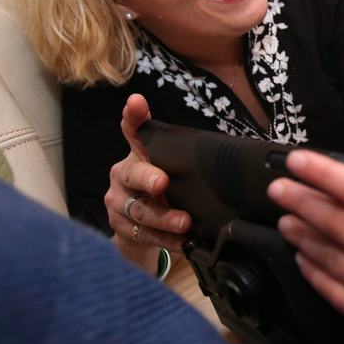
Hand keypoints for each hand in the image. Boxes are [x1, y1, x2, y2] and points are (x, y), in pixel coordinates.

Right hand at [104, 94, 190, 273]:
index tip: (137, 102)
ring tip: (185, 222)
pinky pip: (145, 234)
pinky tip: (183, 241)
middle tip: (162, 182)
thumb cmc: (164, 191)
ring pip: (140, 210)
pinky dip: (167, 239)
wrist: (139, 228)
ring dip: (164, 217)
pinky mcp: (121, 227)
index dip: (134, 116)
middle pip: (132, 173)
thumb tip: (224, 158)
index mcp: (137, 154)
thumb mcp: (173, 171)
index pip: (133, 130)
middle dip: (147, 178)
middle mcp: (123, 174)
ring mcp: (118, 202)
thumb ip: (183, 161)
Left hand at [268, 130, 343, 343]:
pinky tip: (301, 250)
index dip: (326, 174)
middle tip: (278, 187)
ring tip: (285, 216)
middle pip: (340, 222)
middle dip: (302, 201)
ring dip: (300, 232)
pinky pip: (328, 286)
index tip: (298, 161)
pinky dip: (309, 265)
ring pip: (329, 254)